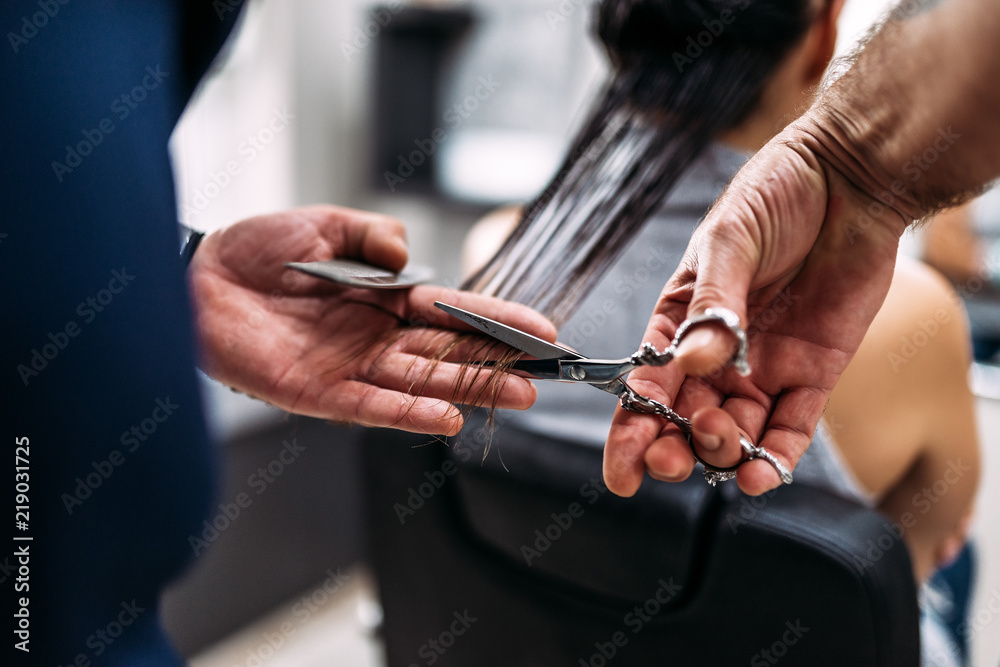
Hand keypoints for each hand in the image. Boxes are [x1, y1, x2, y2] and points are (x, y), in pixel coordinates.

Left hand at [189, 205, 556, 434]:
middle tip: (546, 375)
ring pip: (421, 382)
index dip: (498, 321)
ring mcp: (348, 368)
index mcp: (382, 299)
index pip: (452, 312)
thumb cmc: (255, 250)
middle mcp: (374, 337)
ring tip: (517, 396)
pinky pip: (370, 406)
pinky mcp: (316, 393)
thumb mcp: (324, 225)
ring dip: (469, 390)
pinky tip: (447, 418)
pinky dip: (408, 413)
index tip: (543, 331)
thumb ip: (373, 237)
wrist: (193, 278)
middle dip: (497, 363)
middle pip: (448, 353)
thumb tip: (410, 257)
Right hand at [604, 122, 908, 495]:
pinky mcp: (813, 374)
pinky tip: (762, 476)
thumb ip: (713, 305)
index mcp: (681, 320)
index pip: (647, 384)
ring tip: (723, 443)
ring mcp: (764, 367)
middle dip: (673, 449)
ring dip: (722, 452)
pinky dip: (775, 458)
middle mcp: (716, 354)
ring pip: (735, 433)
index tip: (623, 473)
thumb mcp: (729, 241)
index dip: (631, 430)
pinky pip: (790, 428)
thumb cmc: (777, 194)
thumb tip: (692, 361)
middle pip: (685, 419)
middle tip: (671, 460)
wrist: (850, 179)